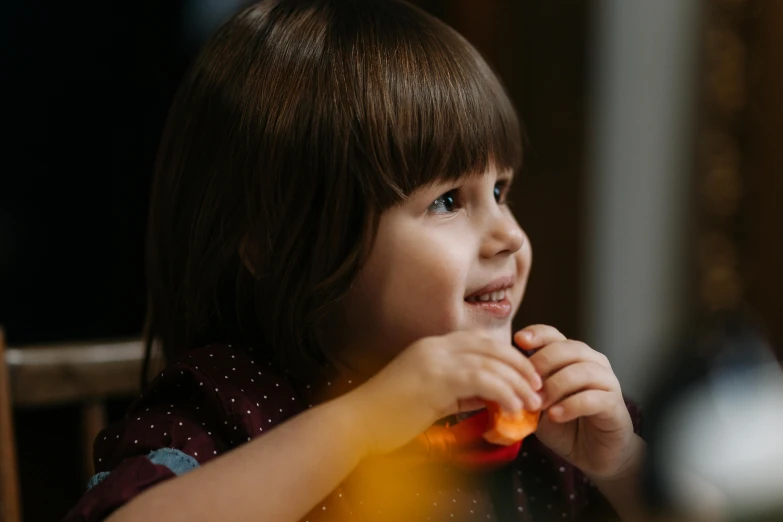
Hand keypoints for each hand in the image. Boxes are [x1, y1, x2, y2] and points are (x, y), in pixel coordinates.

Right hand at [343, 329, 542, 456]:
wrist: (358, 423)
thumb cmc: (389, 415)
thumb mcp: (431, 397)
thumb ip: (460, 392)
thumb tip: (491, 398)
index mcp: (432, 346)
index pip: (480, 342)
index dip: (508, 356)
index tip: (525, 375)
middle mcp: (435, 346)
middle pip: (491, 346)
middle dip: (519, 365)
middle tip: (537, 386)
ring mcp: (435, 360)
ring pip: (490, 363)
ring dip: (517, 382)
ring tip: (531, 402)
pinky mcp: (436, 378)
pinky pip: (482, 381)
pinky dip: (503, 393)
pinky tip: (512, 408)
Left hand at [514, 325, 637, 480]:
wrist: (592, 453)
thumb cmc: (563, 425)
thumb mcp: (539, 404)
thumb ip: (527, 389)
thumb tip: (504, 379)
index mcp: (571, 357)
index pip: (554, 335)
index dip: (537, 334)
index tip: (519, 341)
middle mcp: (592, 362)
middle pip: (568, 348)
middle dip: (543, 362)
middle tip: (526, 382)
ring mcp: (607, 381)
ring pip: (582, 371)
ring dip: (556, 386)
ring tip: (538, 404)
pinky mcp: (615, 404)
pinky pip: (594, 398)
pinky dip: (571, 405)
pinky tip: (555, 415)